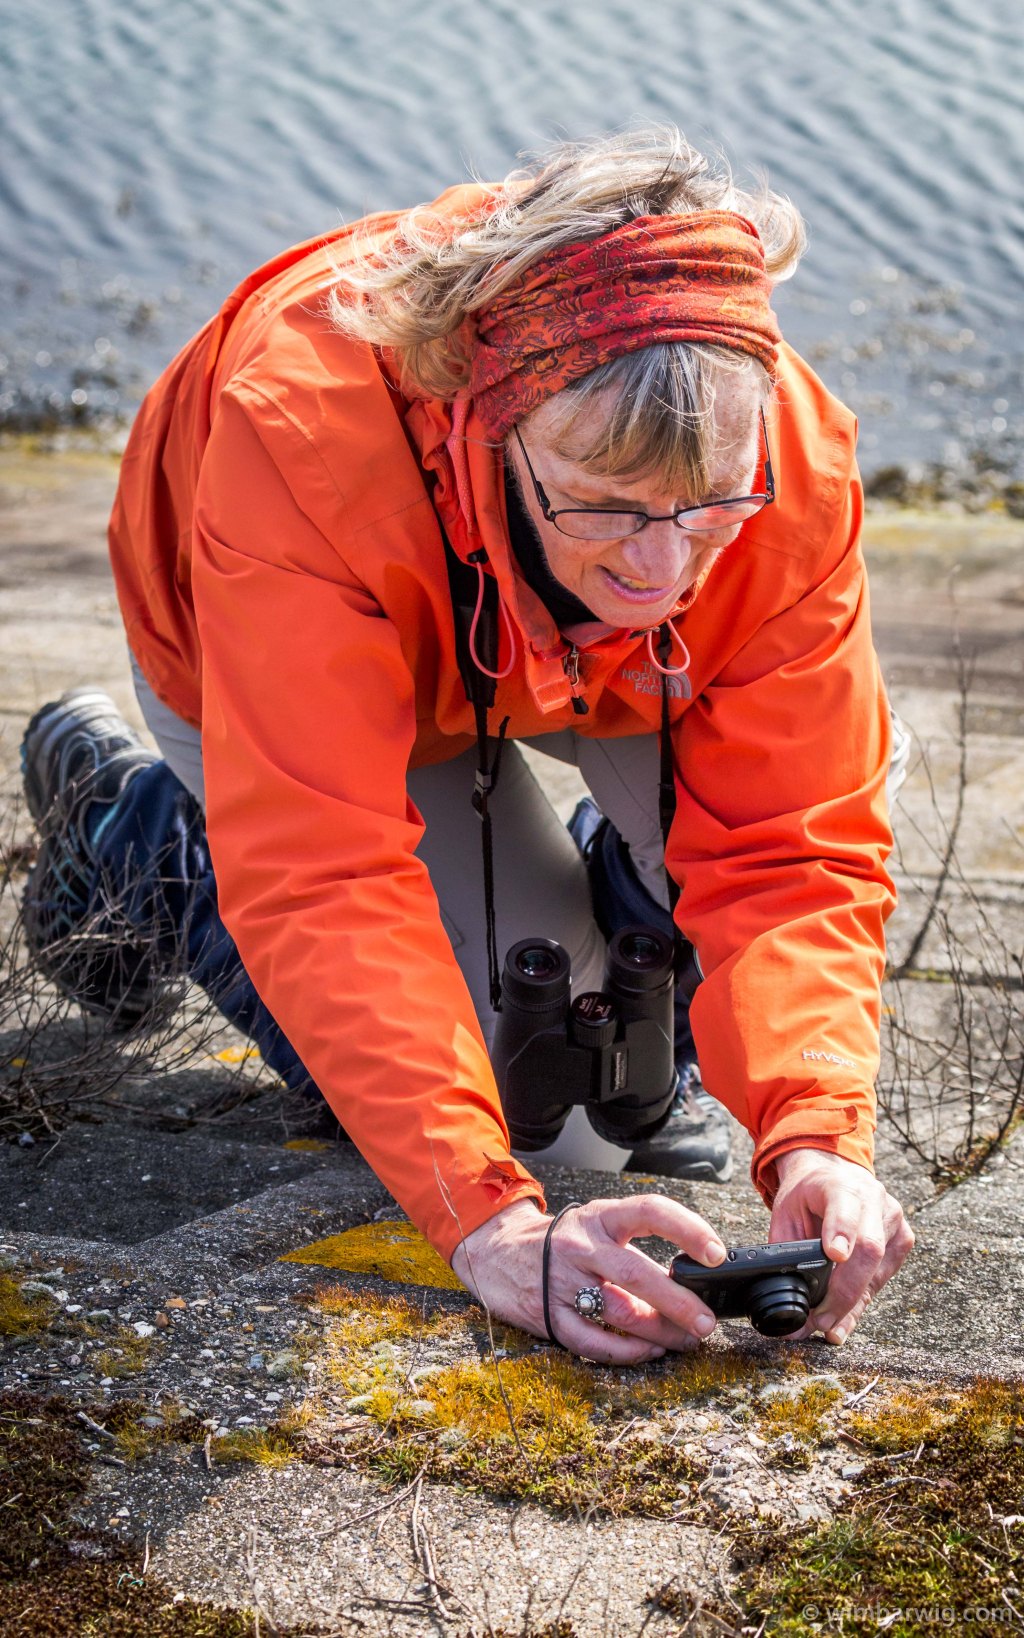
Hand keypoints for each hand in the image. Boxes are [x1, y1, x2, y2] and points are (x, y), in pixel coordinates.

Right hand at [451, 1195, 727, 1364]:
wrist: (497, 1252)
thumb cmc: (562, 1241)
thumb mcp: (595, 1226)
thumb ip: (632, 1244)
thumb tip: (691, 1276)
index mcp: (598, 1217)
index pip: (649, 1211)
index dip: (687, 1229)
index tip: (716, 1254)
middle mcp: (580, 1246)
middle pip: (637, 1273)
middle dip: (679, 1301)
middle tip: (707, 1322)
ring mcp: (562, 1282)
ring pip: (620, 1314)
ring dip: (661, 1332)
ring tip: (687, 1340)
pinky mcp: (549, 1317)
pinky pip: (595, 1343)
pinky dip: (628, 1352)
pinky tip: (650, 1351)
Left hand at [769, 1148, 914, 1343]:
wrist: (833, 1173)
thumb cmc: (807, 1195)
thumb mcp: (786, 1210)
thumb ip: (787, 1247)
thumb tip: (787, 1295)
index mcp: (839, 1185)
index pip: (845, 1207)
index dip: (842, 1232)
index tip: (834, 1255)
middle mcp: (873, 1199)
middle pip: (869, 1248)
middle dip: (844, 1291)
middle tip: (820, 1320)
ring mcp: (892, 1219)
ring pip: (879, 1269)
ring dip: (852, 1304)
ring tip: (827, 1327)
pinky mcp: (902, 1238)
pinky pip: (884, 1276)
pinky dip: (862, 1300)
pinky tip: (845, 1318)